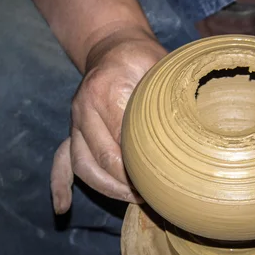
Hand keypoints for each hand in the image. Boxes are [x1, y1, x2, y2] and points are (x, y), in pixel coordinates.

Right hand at [50, 28, 167, 213]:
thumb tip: (194, 128)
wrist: (110, 46)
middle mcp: (84, 108)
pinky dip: (60, 185)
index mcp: (106, 91)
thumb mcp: (160, 66)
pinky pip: (61, 160)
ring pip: (82, 165)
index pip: (122, 140)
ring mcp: (74, 122)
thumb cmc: (141, 58)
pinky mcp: (72, 131)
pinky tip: (63, 207)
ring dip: (106, 188)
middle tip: (151, 194)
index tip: (162, 179)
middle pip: (102, 158)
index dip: (141, 164)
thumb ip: (171, 93)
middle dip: (126, 182)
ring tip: (131, 200)